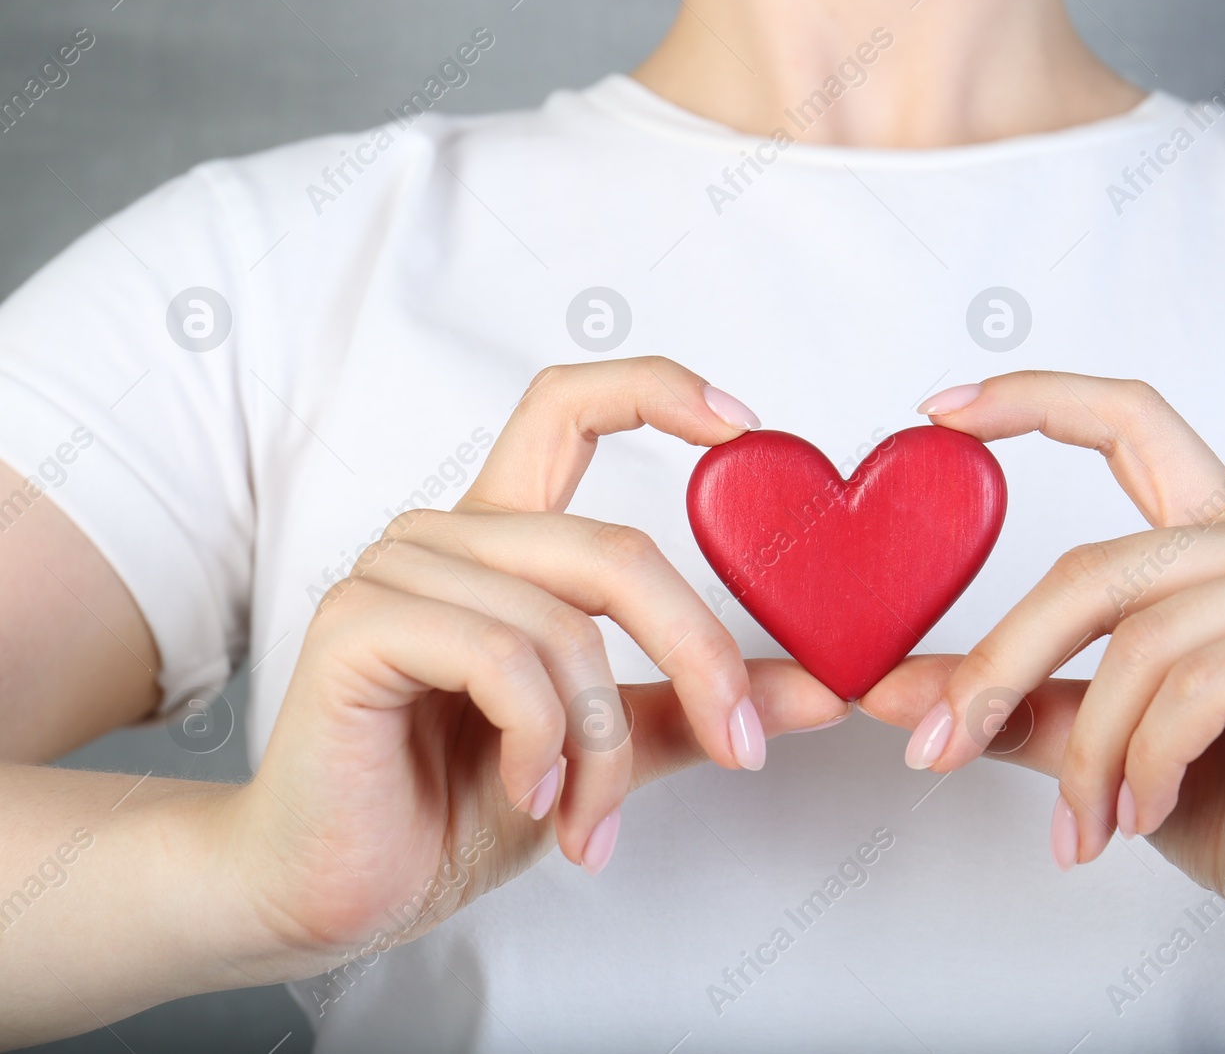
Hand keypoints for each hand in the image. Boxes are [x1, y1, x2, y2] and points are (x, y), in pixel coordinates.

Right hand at [225, 357, 847, 963]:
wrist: (341, 890)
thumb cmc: (455, 807)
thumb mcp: (604, 748)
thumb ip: (697, 705)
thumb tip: (825, 689)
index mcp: (505, 541)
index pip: (570, 408)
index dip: (658, 391)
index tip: (746, 428)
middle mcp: (451, 537)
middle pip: (617, 547)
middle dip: (700, 655)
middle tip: (745, 744)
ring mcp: (397, 571)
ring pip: (567, 624)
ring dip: (603, 745)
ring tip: (590, 820)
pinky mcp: (360, 624)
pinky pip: (504, 658)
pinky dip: (542, 742)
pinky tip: (528, 797)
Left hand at [861, 371, 1224, 977]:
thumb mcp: (1103, 746)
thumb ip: (1015, 701)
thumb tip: (887, 688)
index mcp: (1218, 540)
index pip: (1131, 421)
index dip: (1035, 398)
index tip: (937, 409)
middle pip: (1097, 568)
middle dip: (1002, 667)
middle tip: (940, 748)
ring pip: (1143, 640)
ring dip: (1089, 752)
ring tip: (1087, 824)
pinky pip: (1199, 682)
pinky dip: (1151, 760)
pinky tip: (1149, 810)